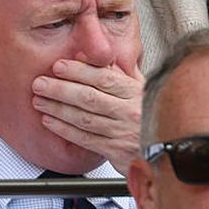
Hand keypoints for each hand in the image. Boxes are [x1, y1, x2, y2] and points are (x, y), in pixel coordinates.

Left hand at [32, 59, 144, 173]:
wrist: (169, 150)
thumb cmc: (153, 117)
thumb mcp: (146, 90)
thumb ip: (125, 74)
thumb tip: (104, 57)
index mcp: (136, 92)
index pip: (104, 77)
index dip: (79, 71)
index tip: (59, 66)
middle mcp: (129, 111)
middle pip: (89, 97)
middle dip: (61, 89)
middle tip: (40, 83)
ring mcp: (121, 132)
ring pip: (84, 118)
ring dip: (58, 108)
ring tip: (40, 101)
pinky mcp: (114, 151)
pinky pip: (85, 138)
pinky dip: (65, 129)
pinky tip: (51, 122)